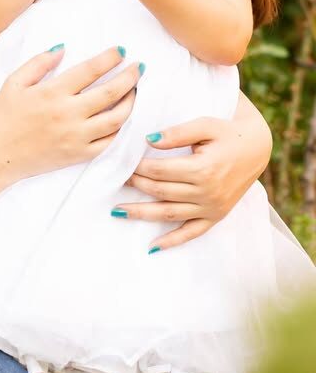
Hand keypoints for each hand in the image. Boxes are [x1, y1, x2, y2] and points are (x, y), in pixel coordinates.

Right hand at [0, 46, 140, 181]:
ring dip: (130, 102)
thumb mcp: (14, 83)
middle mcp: (68, 114)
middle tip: (139, 67)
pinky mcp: (79, 155)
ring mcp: (76, 137)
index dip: (109, 58)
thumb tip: (63, 48)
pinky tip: (121, 117)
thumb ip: (39, 63)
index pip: (90, 70)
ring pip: (116, 119)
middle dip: (130, 77)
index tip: (121, 51)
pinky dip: (119, 128)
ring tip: (134, 91)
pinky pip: (108, 142)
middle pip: (110, 93)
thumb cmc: (5, 117)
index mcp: (52, 93)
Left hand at [111, 112, 271, 250]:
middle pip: (160, 191)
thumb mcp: (205, 124)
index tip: (121, 162)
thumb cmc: (228, 132)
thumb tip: (148, 139)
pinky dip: (172, 241)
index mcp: (203, 169)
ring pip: (169, 214)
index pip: (159, 170)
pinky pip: (191, 233)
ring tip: (117, 212)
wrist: (258, 147)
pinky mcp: (216, 216)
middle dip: (135, 185)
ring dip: (142, 213)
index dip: (138, 166)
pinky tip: (152, 247)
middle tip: (114, 180)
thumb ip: (176, 133)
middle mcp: (207, 193)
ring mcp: (211, 208)